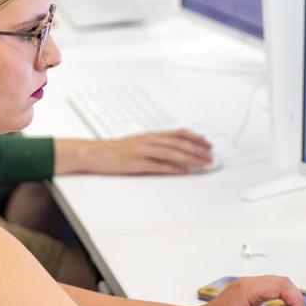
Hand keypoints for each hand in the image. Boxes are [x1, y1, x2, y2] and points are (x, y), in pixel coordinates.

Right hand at [71, 130, 214, 174]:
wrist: (95, 153)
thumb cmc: (115, 150)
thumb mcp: (137, 143)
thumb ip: (154, 145)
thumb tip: (173, 151)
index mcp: (150, 135)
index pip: (178, 133)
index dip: (195, 138)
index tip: (207, 143)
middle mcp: (149, 141)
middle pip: (178, 143)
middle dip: (197, 149)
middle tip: (210, 155)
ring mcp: (143, 152)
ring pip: (172, 153)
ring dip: (190, 159)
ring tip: (202, 163)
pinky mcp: (137, 163)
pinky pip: (158, 166)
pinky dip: (172, 169)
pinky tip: (183, 172)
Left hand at [188, 275, 305, 305]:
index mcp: (248, 289)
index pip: (281, 286)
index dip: (295, 300)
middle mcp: (248, 284)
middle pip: (281, 282)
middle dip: (296, 297)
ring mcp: (247, 287)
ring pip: (276, 284)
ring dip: (289, 296)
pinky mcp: (246, 293)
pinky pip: (269, 289)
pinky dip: (280, 297)